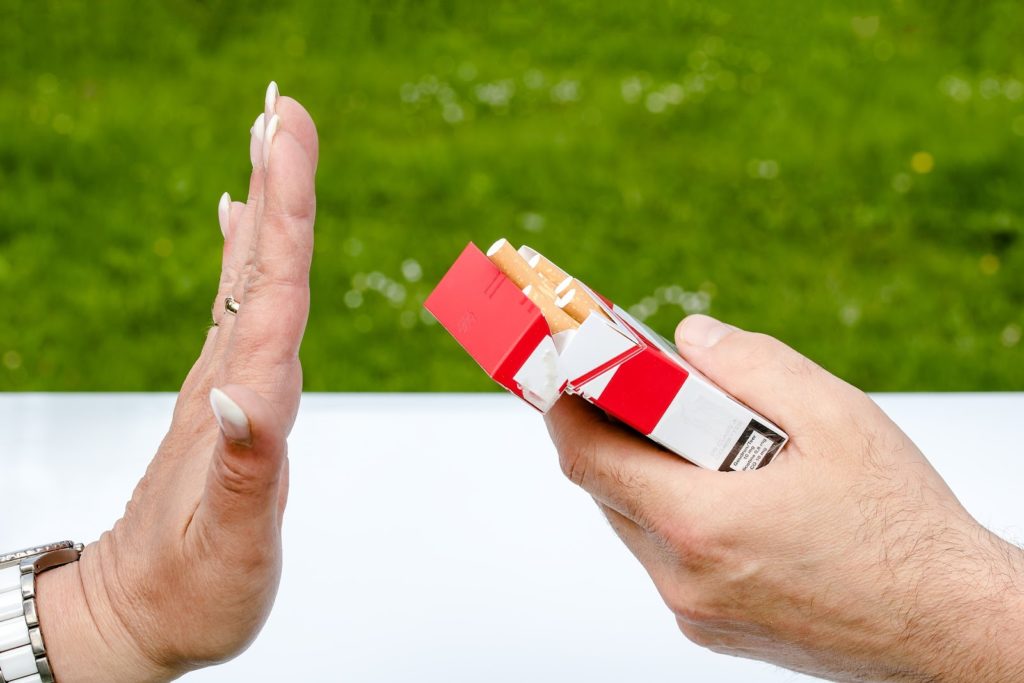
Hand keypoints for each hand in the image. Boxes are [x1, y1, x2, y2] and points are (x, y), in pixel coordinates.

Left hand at [36, 82, 318, 681]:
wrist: (136, 611)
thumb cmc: (192, 588)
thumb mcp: (227, 545)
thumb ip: (244, 469)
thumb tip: (246, 393)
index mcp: (241, 401)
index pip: (272, 289)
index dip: (286, 209)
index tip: (289, 137)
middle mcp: (229, 377)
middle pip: (258, 263)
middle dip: (277, 181)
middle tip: (283, 110)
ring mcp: (223, 382)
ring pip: (249, 275)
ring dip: (266, 203)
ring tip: (272, 142)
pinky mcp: (224, 394)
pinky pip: (239, 304)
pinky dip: (245, 252)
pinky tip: (240, 223)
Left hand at [545, 314, 1023, 681]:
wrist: (951, 625)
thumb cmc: (902, 529)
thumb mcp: (836, 418)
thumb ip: (751, 366)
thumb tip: (689, 340)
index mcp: (701, 525)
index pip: (588, 457)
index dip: (565, 405)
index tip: (562, 368)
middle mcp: (684, 579)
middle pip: (606, 489)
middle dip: (612, 431)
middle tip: (636, 387)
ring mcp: (696, 612)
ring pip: (634, 524)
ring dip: (645, 473)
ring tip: (694, 435)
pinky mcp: (713, 628)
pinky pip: (665, 558)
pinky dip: (673, 514)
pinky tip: (723, 488)